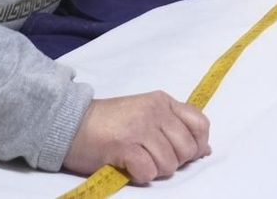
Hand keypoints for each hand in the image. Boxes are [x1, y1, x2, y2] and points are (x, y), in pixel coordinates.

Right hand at [63, 92, 210, 184]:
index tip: (182, 153)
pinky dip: (141, 175)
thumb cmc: (109, 123)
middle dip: (174, 161)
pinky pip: (148, 171)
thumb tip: (205, 149)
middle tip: (152, 158)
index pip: (199, 124)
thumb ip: (175, 127)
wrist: (71, 123)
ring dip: (155, 169)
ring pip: (168, 163)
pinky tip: (129, 166)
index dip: (197, 144)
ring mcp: (139, 128)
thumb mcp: (147, 115)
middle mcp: (154, 111)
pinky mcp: (123, 146)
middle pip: (186, 148)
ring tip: (138, 161)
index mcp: (163, 101)